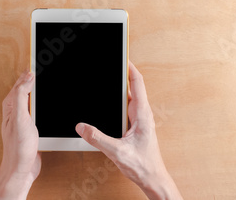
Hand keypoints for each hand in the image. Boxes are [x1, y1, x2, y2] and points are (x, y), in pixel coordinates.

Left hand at [0, 71, 40, 199]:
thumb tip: (27, 76)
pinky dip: (41, 104)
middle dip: (31, 77)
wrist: (21, 170)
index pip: (20, 82)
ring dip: (37, 90)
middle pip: (25, 88)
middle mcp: (16, 110)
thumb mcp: (21, 118)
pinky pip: (36, 110)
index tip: (37, 58)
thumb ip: (22, 96)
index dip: (28, 71)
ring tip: (41, 78)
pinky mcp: (31, 127)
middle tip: (40, 65)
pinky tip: (46, 105)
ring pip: (31, 99)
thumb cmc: (18, 147)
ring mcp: (23, 119)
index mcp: (11, 105)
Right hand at [75, 61, 182, 199]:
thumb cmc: (144, 166)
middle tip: (110, 64)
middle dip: (121, 75)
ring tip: (108, 79)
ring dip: (119, 89)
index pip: (137, 83)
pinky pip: (126, 109)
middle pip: (132, 87)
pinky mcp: (135, 126)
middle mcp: (142, 114)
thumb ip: (98, 138)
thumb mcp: (117, 151)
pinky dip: (117, 102)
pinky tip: (108, 104)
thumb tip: (82, 127)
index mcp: (142, 114)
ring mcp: (139, 120)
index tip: (122, 57)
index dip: (130, 68)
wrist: (153, 179)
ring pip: (128, 98)